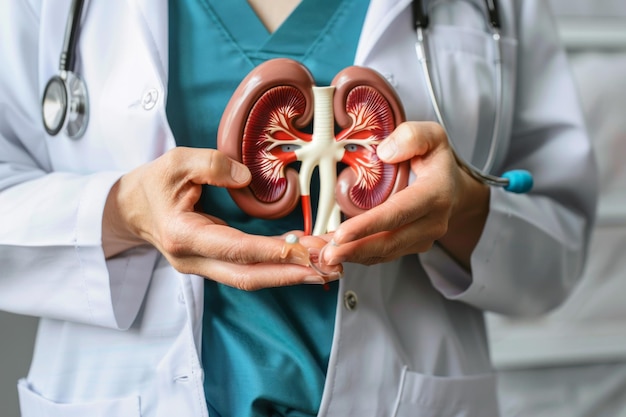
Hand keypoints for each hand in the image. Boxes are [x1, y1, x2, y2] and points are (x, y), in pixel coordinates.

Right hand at [102, 147, 341, 289]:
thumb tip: (247, 177)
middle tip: (328, 268)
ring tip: (326, 267)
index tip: (303, 250)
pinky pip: (248, 271)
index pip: (234, 248)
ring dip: (290, 275)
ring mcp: (202, 267)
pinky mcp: (212, 265)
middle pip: (248, 276)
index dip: (270, 251)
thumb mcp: (175, 162)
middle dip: (291, 274)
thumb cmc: (152, 184)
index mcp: (182, 235)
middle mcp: (193, 260)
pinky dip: (277, 268)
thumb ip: (210, 164)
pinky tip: (302, 262)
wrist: (130, 208)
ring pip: (250, 278)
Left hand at [320, 122, 489, 269]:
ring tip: (321, 256)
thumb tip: (385, 152)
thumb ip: (412, 136)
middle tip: (324, 253)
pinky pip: (382, 254)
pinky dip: (356, 256)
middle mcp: (432, 222)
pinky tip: (334, 253)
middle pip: (389, 241)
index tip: (341, 234)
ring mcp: (422, 238)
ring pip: (383, 252)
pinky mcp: (411, 246)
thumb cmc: (436, 160)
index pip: (398, 213)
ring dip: (350, 256)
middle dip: (353, 250)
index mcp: (435, 194)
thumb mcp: (432, 136)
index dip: (368, 225)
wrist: (454, 188)